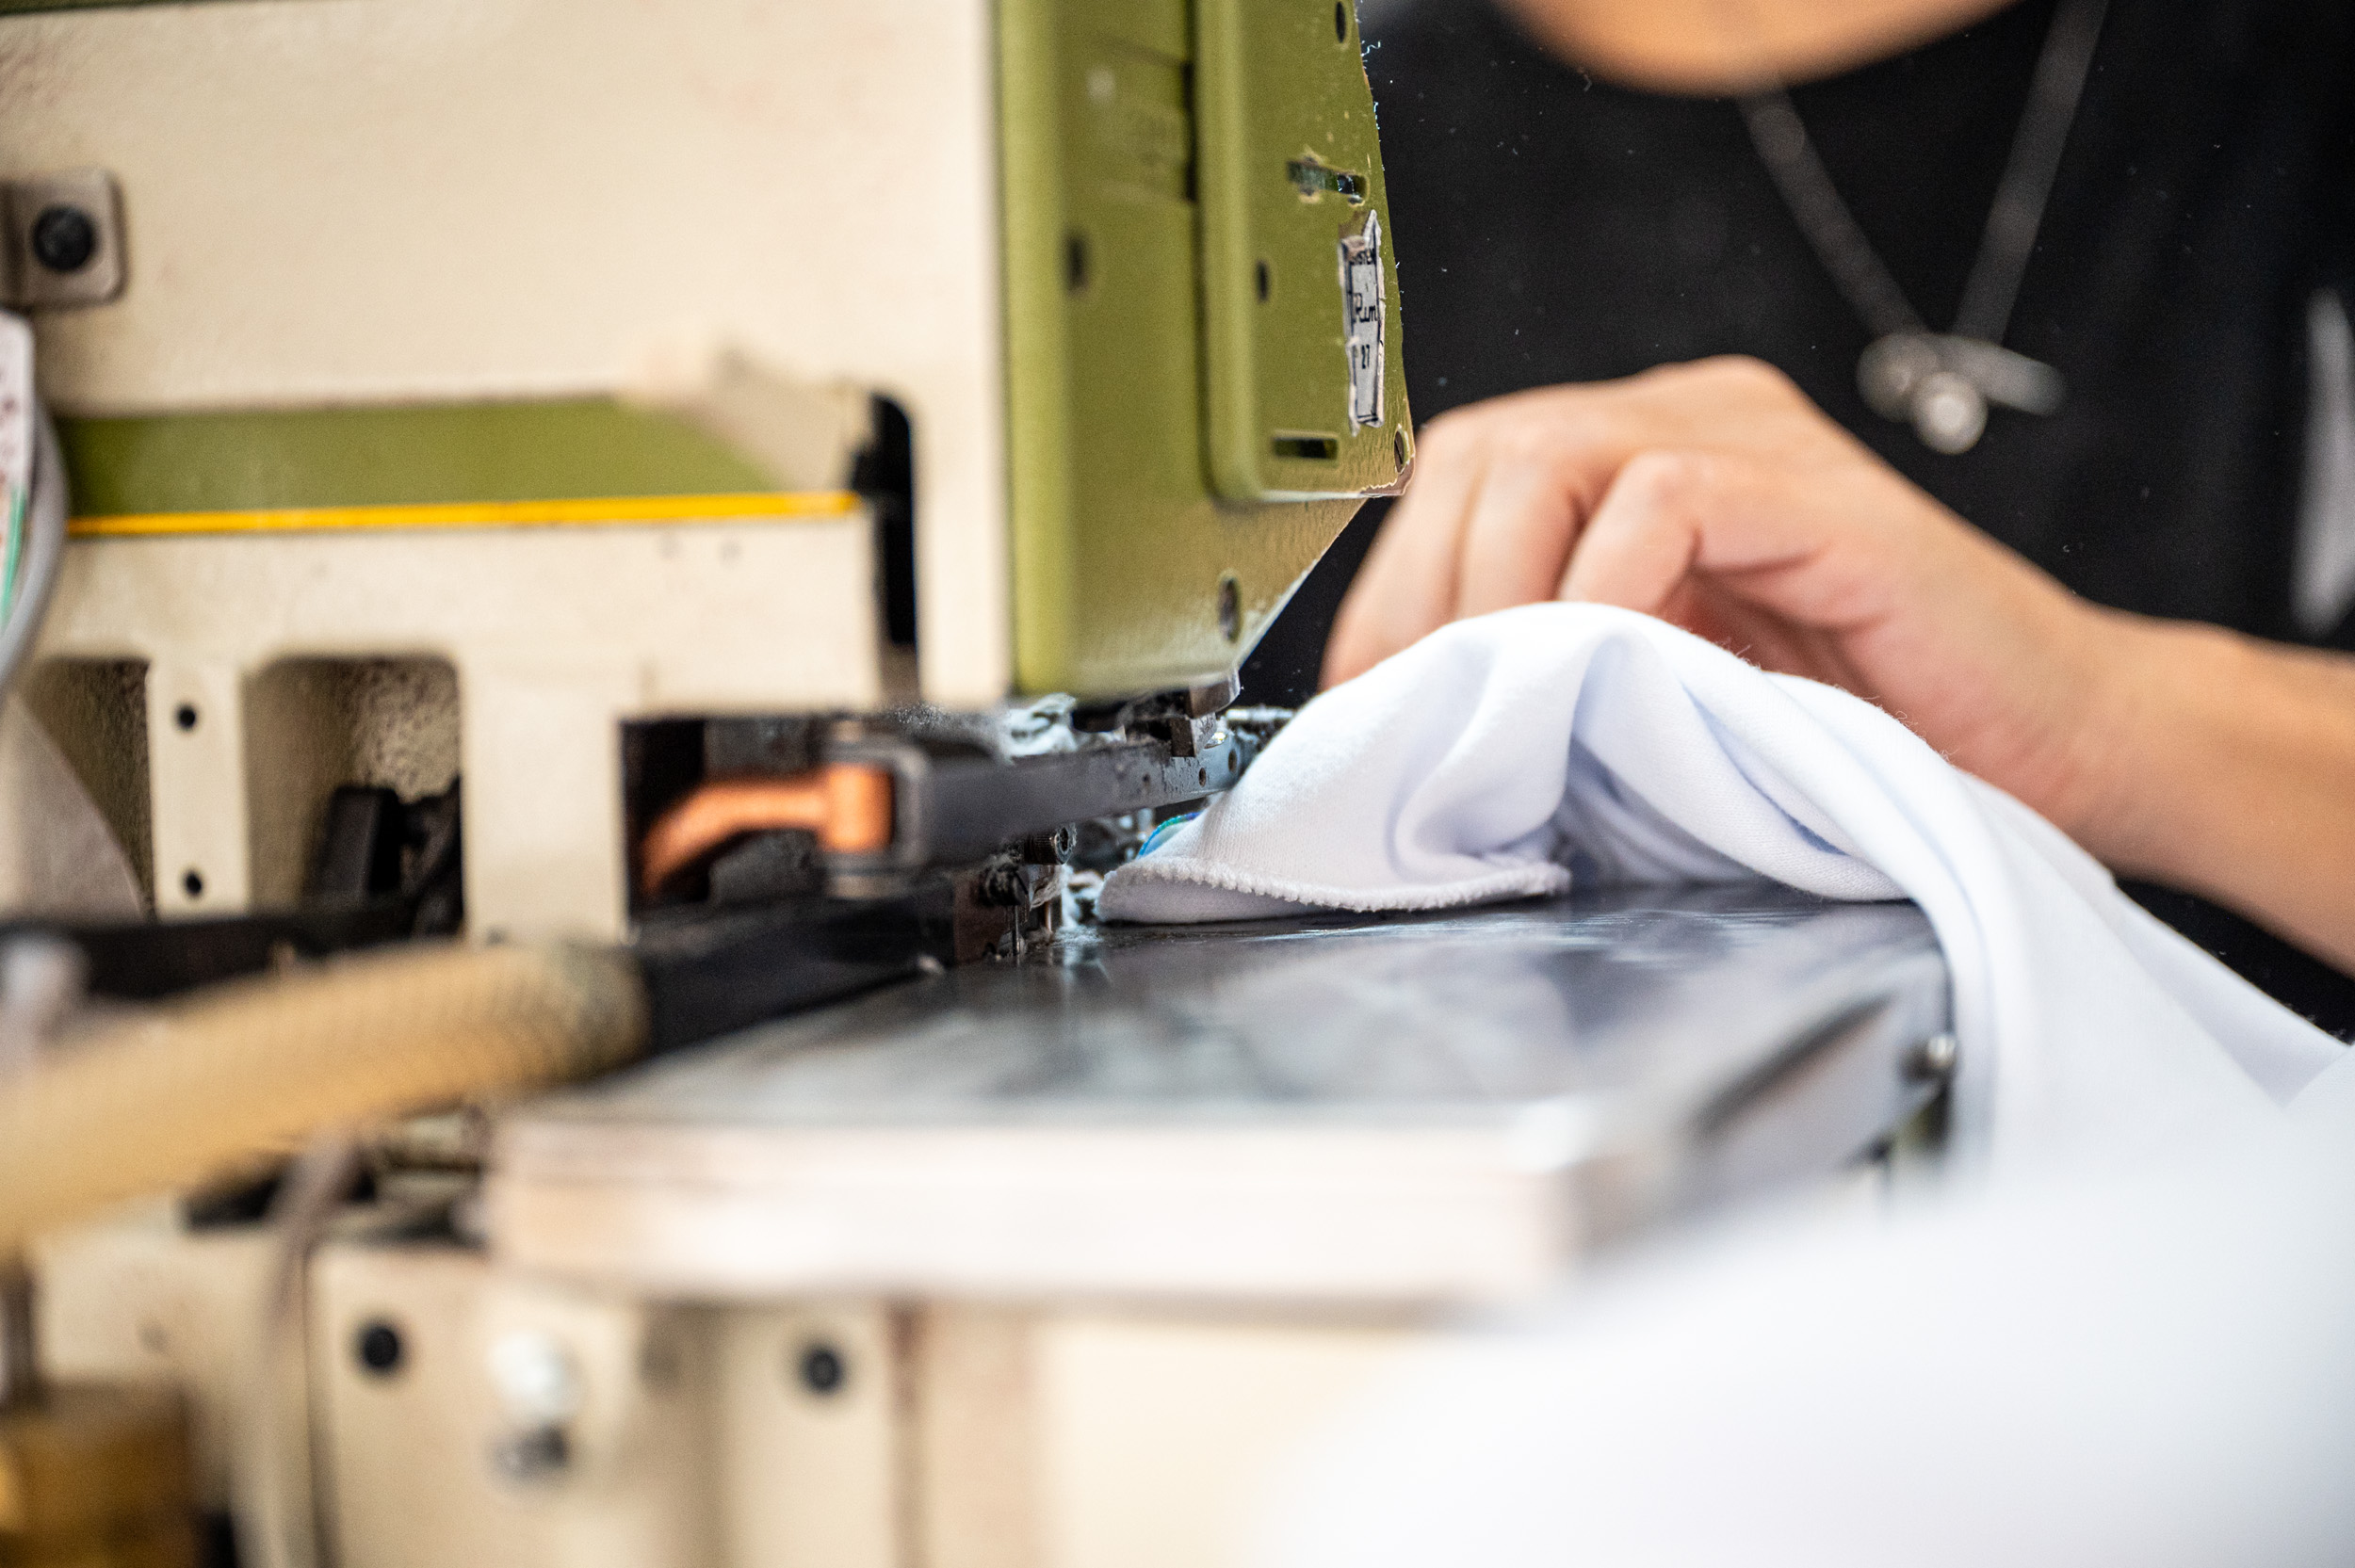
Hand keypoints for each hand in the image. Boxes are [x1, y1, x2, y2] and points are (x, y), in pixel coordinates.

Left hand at [1327, 356, 2140, 849]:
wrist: (2063, 747)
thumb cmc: (1864, 735)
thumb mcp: (1666, 693)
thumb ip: (1561, 665)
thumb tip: (1411, 717)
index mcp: (1643, 459)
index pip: (1461, 474)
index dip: (1391, 589)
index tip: (1364, 707)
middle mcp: (1693, 422)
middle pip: (1482, 451)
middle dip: (1420, 597)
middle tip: (1419, 719)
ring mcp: (1760, 445)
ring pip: (1548, 456)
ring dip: (1494, 596)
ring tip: (1504, 706)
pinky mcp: (1824, 498)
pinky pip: (1665, 499)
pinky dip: (1605, 592)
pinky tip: (1614, 675)